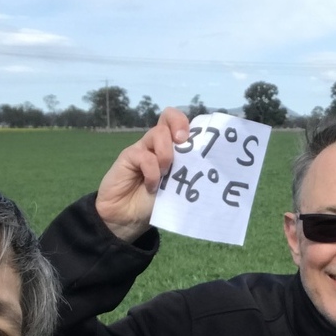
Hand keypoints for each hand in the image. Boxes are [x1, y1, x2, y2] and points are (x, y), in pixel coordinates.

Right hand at [95, 107, 188, 242]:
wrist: (128, 219)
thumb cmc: (156, 203)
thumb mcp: (177, 188)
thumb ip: (188, 174)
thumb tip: (207, 165)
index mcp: (173, 148)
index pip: (183, 123)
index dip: (191, 126)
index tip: (199, 143)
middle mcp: (158, 144)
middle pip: (169, 116)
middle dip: (180, 126)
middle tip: (183, 144)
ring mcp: (143, 148)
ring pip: (158, 133)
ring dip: (167, 154)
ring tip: (166, 175)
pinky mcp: (128, 156)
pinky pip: (144, 156)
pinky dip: (152, 172)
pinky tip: (152, 187)